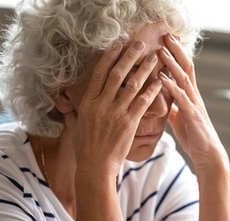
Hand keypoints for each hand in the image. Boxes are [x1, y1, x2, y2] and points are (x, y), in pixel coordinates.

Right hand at [67, 41, 162, 177]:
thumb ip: (79, 108)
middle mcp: (101, 105)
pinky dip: (152, 90)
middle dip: (129, 57)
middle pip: (117, 74)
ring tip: (154, 58)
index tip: (118, 46)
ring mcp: (115, 113)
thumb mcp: (78, 123)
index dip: (109, 58)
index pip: (99, 74)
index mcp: (88, 103)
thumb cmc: (86, 147)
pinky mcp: (129, 123)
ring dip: (145, 70)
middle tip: (140, 45)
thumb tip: (69, 100)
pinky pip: (143, 102)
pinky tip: (160, 81)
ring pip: (132, 85)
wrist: (95, 166)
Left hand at [158, 34, 228, 169]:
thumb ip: (173, 109)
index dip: (177, 55)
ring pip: (184, 79)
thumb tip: (164, 103)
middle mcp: (194, 97)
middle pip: (186, 68)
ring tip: (161, 51)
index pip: (184, 70)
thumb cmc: (194, 138)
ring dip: (172, 64)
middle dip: (176, 51)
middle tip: (166, 35)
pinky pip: (181, 98)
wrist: (208, 155)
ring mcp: (194, 104)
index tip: (168, 41)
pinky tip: (161, 78)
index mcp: (190, 96)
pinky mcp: (192, 115)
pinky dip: (171, 87)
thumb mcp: (179, 121)